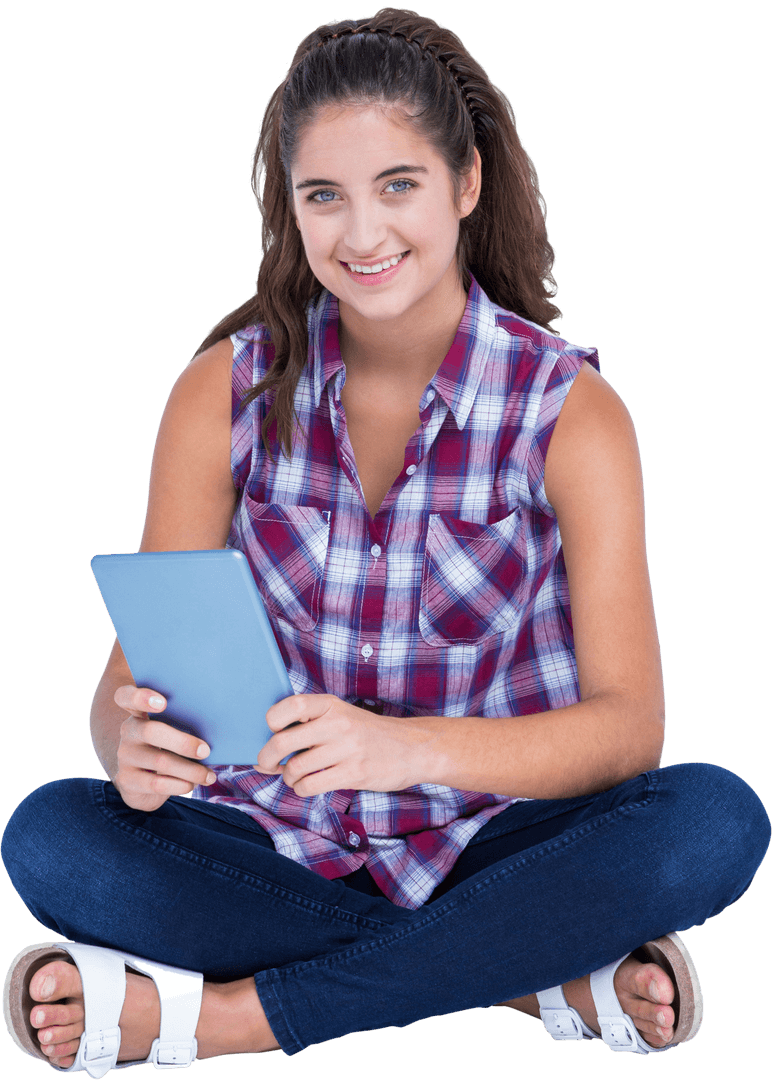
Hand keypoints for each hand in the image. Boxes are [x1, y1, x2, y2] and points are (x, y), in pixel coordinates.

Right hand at [112, 685, 217, 811]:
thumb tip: (219, 724)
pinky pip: (157, 783)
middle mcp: (128, 731)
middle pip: (151, 731)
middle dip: (183, 742)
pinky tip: (191, 785)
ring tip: (209, 776)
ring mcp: (125, 756)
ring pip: (160, 761)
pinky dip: (179, 785)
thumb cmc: (167, 749)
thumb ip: (184, 723)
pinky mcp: (127, 781)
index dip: (140, 696)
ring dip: (190, 770)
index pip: (126, 696)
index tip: (162, 702)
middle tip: (206, 751)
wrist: (142, 784)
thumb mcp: (172, 732)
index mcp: (139, 712)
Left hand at [257, 694, 425, 796]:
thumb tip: (270, 741)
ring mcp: (347, 749)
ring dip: (287, 777)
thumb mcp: (344, 715)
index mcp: (332, 705)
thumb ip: (313, 722)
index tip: (271, 730)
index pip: (292, 705)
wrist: (413, 748)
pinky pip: (310, 786)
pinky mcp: (354, 773)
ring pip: (294, 769)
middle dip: (267, 757)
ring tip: (295, 776)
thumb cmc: (370, 734)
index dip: (273, 719)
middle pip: (283, 741)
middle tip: (266, 763)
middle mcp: (338, 724)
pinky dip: (301, 789)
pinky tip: (308, 785)